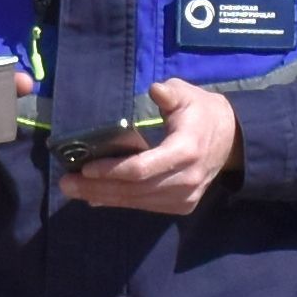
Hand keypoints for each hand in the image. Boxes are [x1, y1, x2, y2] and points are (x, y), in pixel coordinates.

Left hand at [57, 79, 241, 215]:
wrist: (231, 141)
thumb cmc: (202, 113)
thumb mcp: (188, 95)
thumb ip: (171, 93)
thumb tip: (155, 90)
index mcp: (186, 151)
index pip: (143, 168)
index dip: (113, 170)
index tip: (85, 167)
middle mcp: (185, 179)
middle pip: (134, 189)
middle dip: (97, 187)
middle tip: (66, 183)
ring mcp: (184, 197)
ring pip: (137, 202)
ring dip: (103, 197)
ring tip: (74, 190)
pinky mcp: (181, 206)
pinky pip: (145, 206)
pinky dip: (119, 202)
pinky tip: (95, 197)